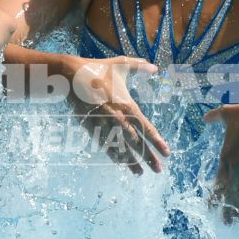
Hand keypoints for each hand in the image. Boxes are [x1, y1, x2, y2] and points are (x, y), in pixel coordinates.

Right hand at [65, 57, 167, 173]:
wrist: (71, 76)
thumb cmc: (97, 69)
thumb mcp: (120, 65)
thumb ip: (139, 67)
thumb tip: (154, 67)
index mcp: (127, 106)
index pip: (146, 128)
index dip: (157, 142)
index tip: (167, 153)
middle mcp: (118, 118)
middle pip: (136, 142)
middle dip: (148, 157)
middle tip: (158, 170)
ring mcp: (104, 125)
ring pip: (120, 147)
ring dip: (131, 161)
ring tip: (140, 173)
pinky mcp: (91, 127)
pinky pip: (104, 144)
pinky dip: (113, 155)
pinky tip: (120, 163)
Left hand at [203, 98, 238, 219]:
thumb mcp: (226, 113)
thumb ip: (214, 117)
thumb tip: (205, 118)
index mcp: (225, 156)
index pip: (217, 182)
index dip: (215, 196)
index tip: (210, 207)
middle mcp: (235, 166)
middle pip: (228, 192)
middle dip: (225, 208)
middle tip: (223, 221)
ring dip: (237, 208)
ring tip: (235, 221)